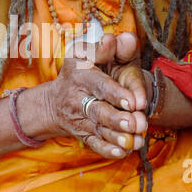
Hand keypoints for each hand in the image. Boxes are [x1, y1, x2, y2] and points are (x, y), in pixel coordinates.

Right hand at [40, 31, 148, 159]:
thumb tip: (115, 38)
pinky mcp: (82, 135)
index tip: (134, 102)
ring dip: (117, 137)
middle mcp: (77, 99)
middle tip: (136, 124)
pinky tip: (123, 152)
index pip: (100, 85)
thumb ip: (104, 47)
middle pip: (99, 111)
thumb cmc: (80, 71)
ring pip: (99, 130)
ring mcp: (79, 119)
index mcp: (80, 75)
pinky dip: (108, 150)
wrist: (55, 100)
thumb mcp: (86, 53)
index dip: (117, 94)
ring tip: (135, 141)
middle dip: (117, 119)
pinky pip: (94, 144)